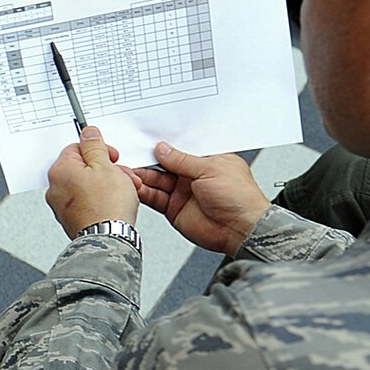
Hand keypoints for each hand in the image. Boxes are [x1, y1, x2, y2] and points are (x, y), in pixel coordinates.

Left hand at [46, 126, 138, 238]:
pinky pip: (87, 202)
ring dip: (107, 184)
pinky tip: (115, 204)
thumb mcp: (105, 166)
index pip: (77, 148)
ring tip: (124, 192)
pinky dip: (101, 200)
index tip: (112, 156)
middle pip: (83, 168)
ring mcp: (62, 206)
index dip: (98, 150)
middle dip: (106, 169)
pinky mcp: (71, 219)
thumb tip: (88, 133)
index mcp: (60, 171)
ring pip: (87, 185)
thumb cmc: (106, 206)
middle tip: (122, 176)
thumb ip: (95, 146)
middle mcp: (55, 188)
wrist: (108, 240)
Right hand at [130, 142, 268, 256]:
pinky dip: (143, 192)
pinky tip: (134, 186)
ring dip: (142, 176)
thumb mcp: (210, 168)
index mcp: (206, 160)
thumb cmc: (239, 198)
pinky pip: (154, 198)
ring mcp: (182, 192)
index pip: (179, 148)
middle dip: (147, 160)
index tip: (146, 140)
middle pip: (164, 164)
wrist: (241, 229)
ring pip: (156, 180)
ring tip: (129, 171)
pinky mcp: (174, 209)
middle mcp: (193, 175)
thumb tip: (163, 149)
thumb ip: (182, 160)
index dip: (164, 144)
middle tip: (131, 155)